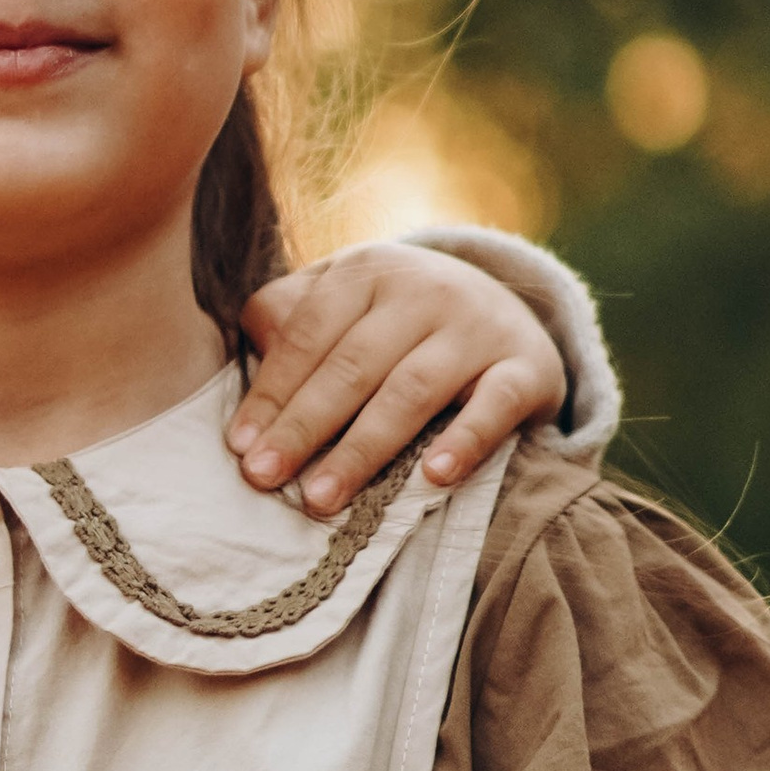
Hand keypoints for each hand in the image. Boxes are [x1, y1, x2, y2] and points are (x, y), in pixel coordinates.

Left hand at [232, 243, 565, 517]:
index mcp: (366, 272)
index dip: (272, 392)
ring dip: (363, 448)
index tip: (242, 448)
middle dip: (304, 426)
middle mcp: (423, 290)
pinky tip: (434, 476)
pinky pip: (496, 404)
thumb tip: (250, 377)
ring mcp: (478, 327)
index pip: (308, 334)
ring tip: (323, 497)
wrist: (505, 305)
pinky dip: (466, 440)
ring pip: (412, 390)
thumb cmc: (395, 320)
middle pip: (353, 365)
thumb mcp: (342, 303)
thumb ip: (288, 322)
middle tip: (266, 478)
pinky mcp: (527, 367)